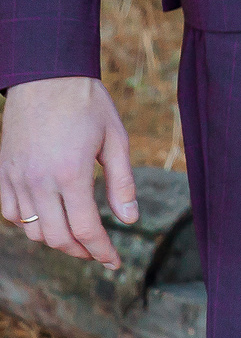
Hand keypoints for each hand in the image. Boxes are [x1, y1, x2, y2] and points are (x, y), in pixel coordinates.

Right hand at [0, 77, 137, 270]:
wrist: (46, 76)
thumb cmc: (87, 104)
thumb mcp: (115, 140)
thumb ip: (122, 183)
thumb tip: (130, 219)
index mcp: (71, 174)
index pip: (85, 229)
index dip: (101, 250)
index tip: (114, 261)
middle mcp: (38, 181)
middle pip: (56, 237)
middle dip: (80, 250)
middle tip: (98, 251)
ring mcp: (16, 178)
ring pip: (31, 229)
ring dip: (54, 239)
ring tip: (76, 236)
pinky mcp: (2, 172)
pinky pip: (10, 213)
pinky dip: (29, 223)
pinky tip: (48, 218)